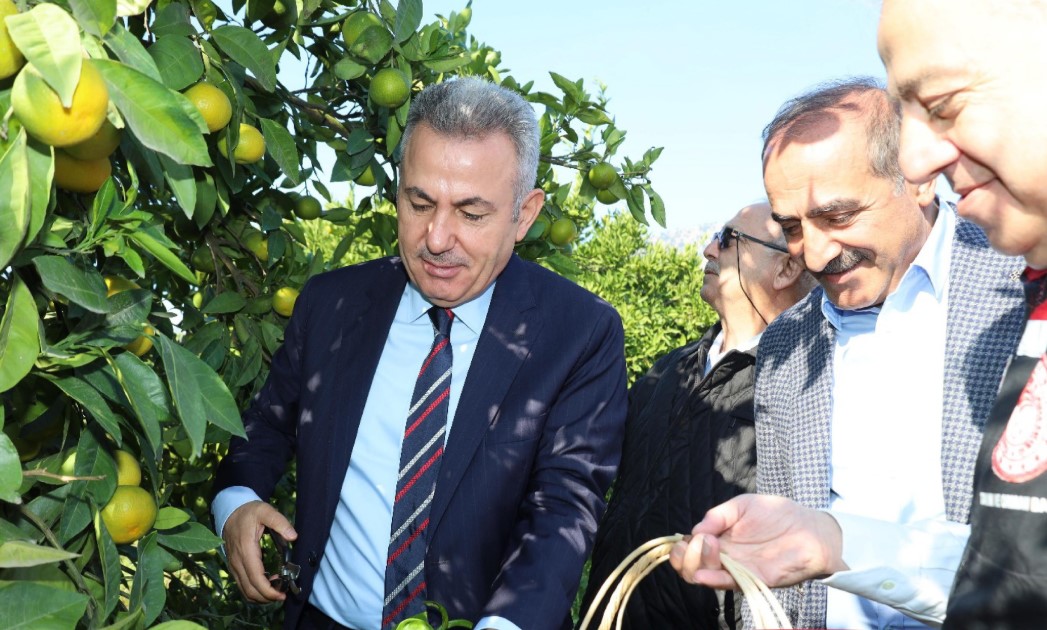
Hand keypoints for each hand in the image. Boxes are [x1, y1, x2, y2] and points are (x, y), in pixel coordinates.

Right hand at [222, 500, 297, 602]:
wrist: (230, 511)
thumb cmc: (249, 512)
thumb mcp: (265, 511)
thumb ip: (280, 522)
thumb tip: (293, 536)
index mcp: (246, 550)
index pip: (255, 578)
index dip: (268, 591)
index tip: (282, 594)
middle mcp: (237, 561)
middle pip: (250, 589)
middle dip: (266, 597)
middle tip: (282, 595)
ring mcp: (233, 565)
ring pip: (245, 590)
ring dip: (260, 596)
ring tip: (277, 591)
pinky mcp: (234, 566)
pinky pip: (242, 585)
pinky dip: (254, 590)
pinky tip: (268, 584)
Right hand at [668, 494, 845, 589]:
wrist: (811, 528)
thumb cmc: (778, 514)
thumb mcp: (742, 505)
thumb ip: (717, 515)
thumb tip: (695, 531)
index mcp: (718, 538)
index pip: (689, 549)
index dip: (679, 547)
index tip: (683, 539)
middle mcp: (724, 557)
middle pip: (691, 567)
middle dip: (683, 558)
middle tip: (697, 543)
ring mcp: (737, 569)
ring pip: (705, 577)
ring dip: (697, 565)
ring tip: (708, 547)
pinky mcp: (753, 580)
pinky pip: (729, 584)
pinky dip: (712, 581)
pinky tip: (702, 575)